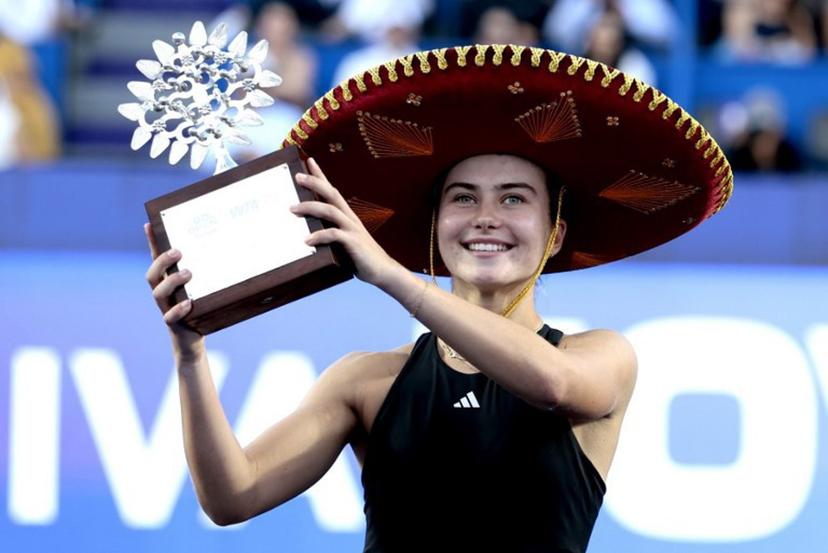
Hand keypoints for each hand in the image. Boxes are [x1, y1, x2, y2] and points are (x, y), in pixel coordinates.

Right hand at [143, 223, 204, 359]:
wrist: (194, 342)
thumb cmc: (202, 310)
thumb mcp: (205, 288)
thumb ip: (210, 273)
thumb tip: (231, 250)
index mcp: (169, 282)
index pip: (156, 259)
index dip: (151, 243)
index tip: (149, 224)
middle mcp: (164, 294)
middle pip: (152, 274)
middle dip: (162, 261)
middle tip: (178, 252)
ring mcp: (166, 308)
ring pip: (158, 293)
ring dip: (171, 281)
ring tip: (188, 273)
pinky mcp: (174, 324)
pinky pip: (170, 317)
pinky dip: (178, 309)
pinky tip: (188, 303)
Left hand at [289, 157, 401, 287]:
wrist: (383, 271)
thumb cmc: (361, 258)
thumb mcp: (343, 243)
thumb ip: (330, 235)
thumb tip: (307, 235)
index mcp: (347, 216)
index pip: (332, 190)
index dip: (321, 175)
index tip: (309, 161)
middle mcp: (350, 218)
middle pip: (331, 194)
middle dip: (314, 183)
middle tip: (297, 176)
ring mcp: (353, 229)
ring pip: (330, 211)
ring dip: (310, 207)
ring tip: (292, 209)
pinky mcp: (354, 242)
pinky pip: (335, 235)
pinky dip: (319, 236)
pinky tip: (307, 240)